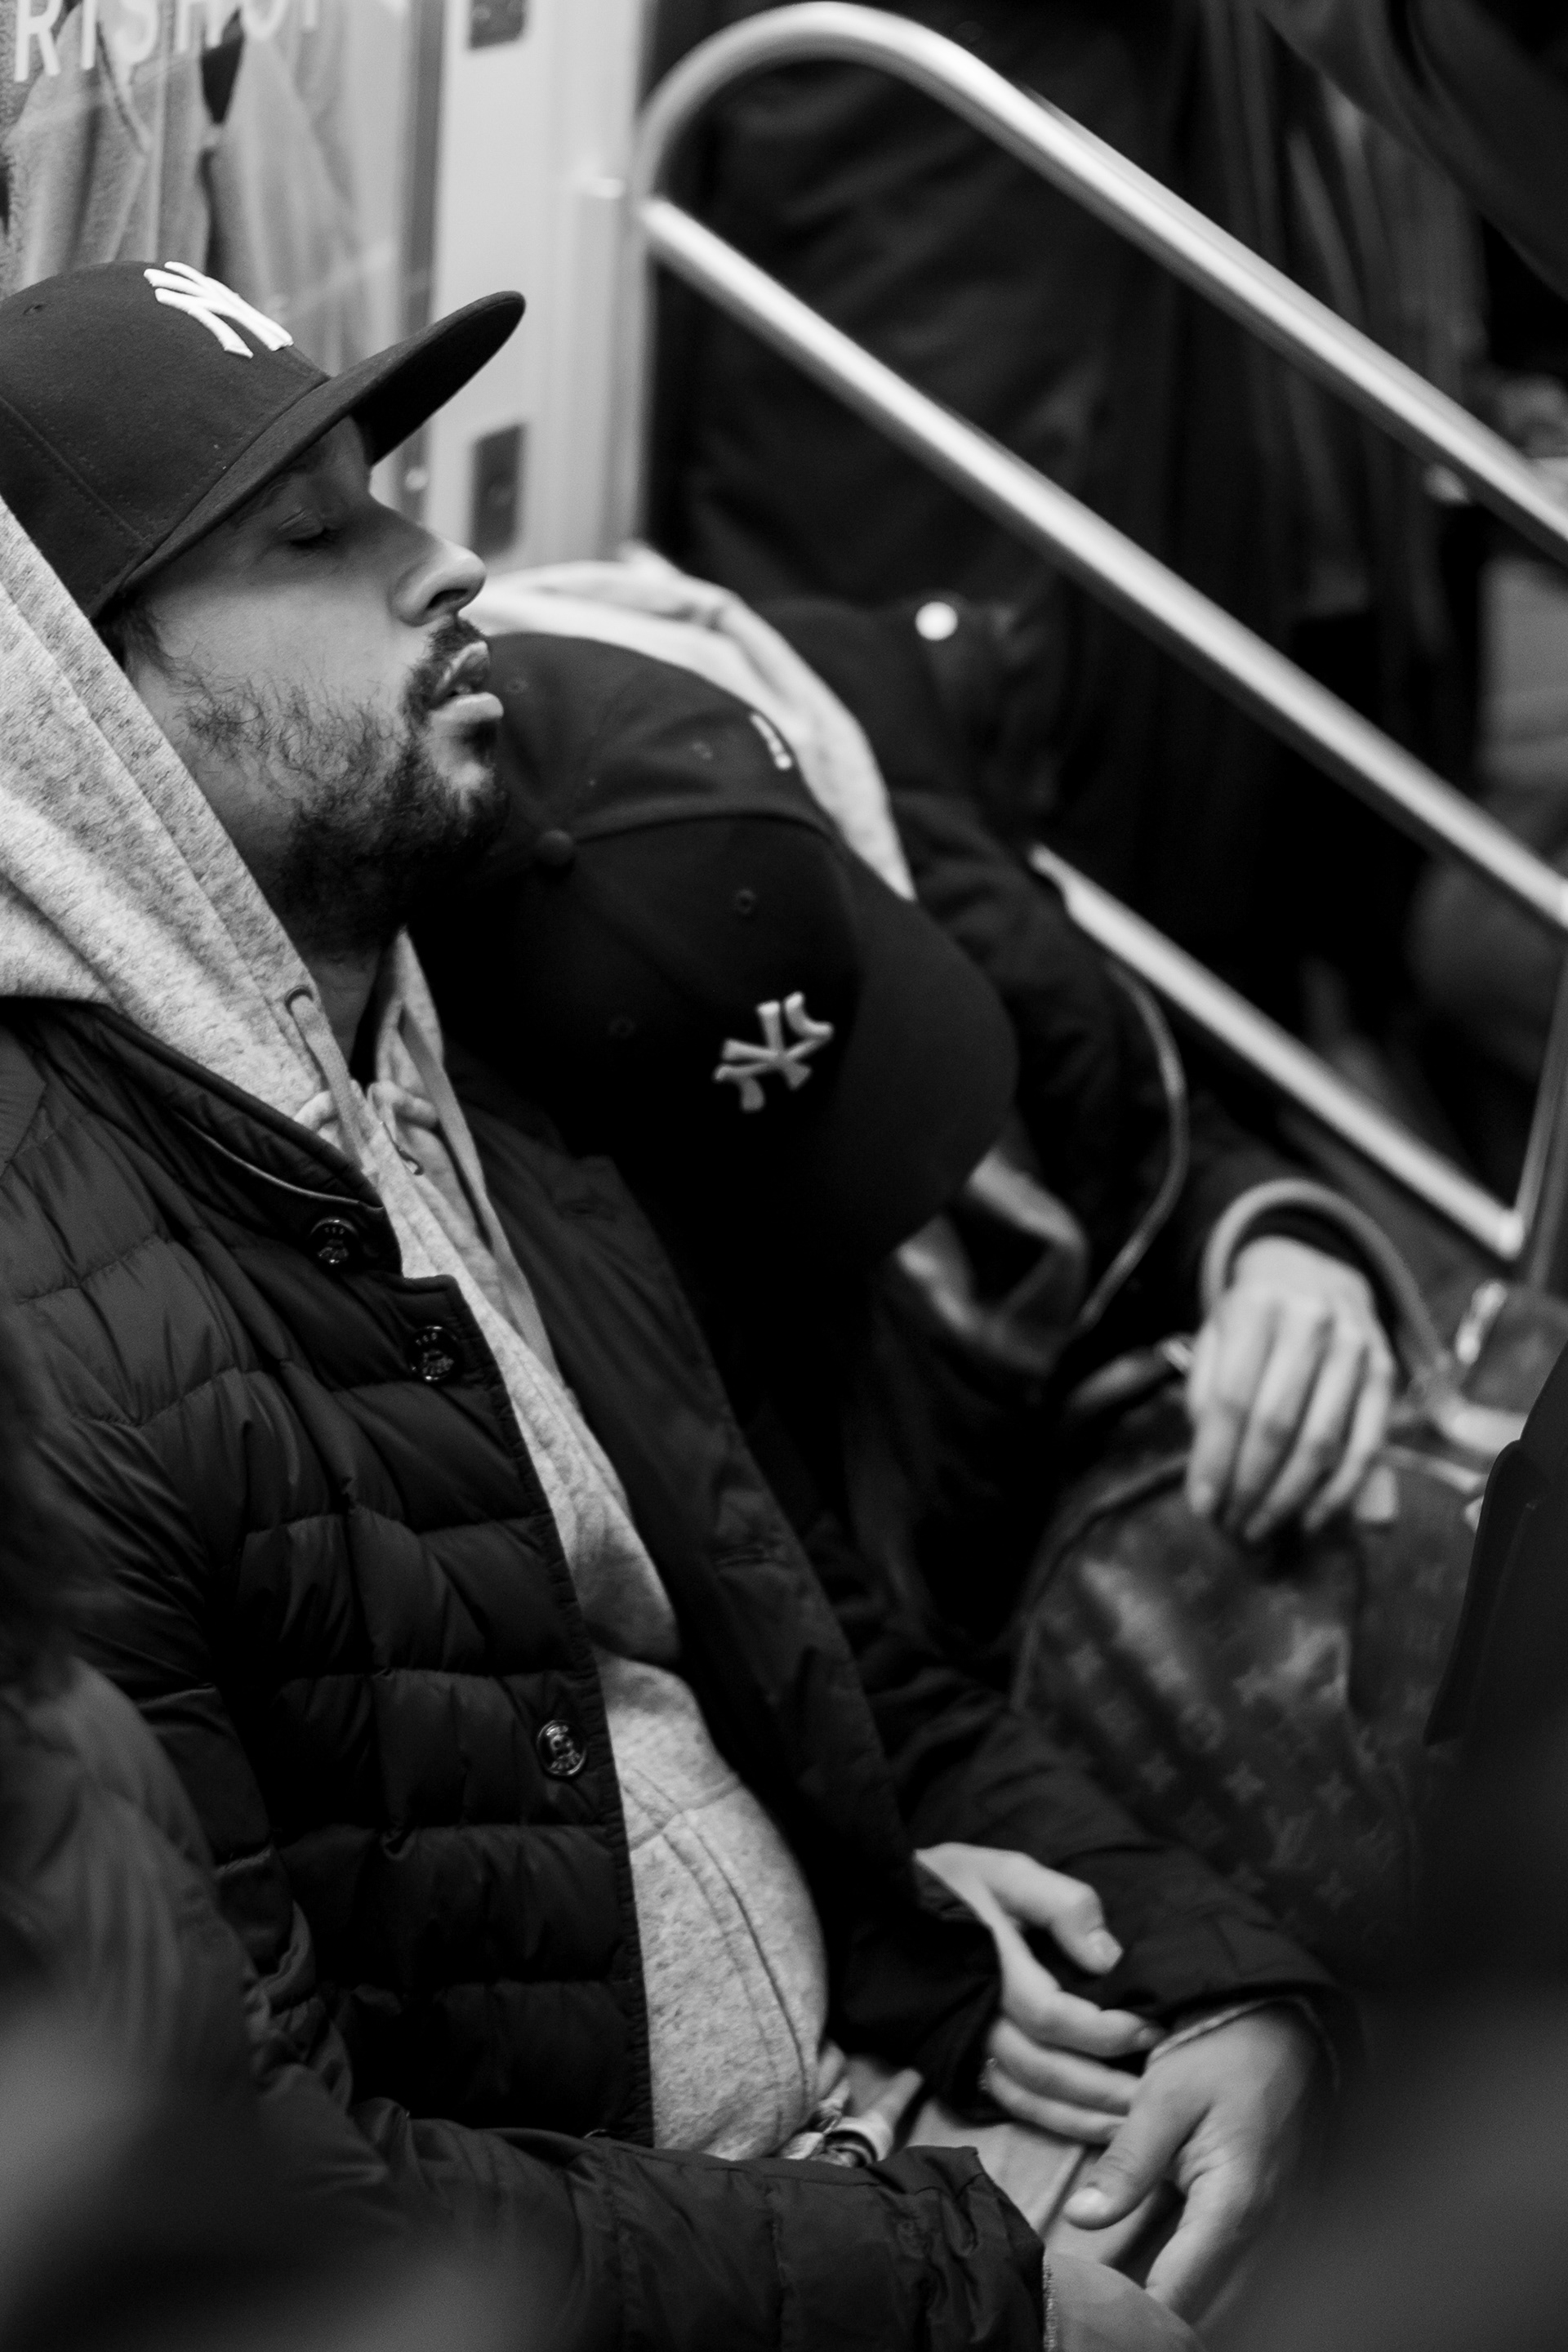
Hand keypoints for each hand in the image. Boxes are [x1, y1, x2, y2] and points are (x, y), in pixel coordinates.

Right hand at [917, 1843, 1159, 2141]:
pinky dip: (1050, 2119)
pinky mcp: (959, 2059)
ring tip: (1134, 2123)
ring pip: (1026, 2096)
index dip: (1105, 2029)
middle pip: (1044, 2069)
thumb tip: (1108, 1957)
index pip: (1052, 2016)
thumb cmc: (951, 1881)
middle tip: (1157, 2091)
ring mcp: (963, 2044)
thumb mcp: (1006, 1872)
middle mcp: (974, 2017)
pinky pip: (1007, 2101)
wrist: (878, 1904)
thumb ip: (1060, 1905)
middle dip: (1104, 2086)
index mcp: (989, 1967)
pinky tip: (1089, 2125)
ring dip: (1082, 2115)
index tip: (1150, 2027)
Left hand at [1063, 2008, 1322, 2321]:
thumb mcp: (1163, 2097)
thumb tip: (1081, 2217)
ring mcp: (1280, 2231)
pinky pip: (1247, 2278)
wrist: (1286, 2026)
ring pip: (1233, 2302)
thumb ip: (1126, 2163)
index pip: (1181, 2292)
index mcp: (1235, 2204)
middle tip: (1103, 2312)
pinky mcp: (1281, 2222)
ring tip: (1128, 2305)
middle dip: (1159, 2322)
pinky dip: (1209, 2291)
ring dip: (1186, 2309)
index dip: (1137, 2315)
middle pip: (1211, 2312)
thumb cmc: (1223, 2053)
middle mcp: (1268, 2231)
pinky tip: (1169, 2283)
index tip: (1094, 2316)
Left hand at [1186, 1237, 1392, 1542]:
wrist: (1311, 1274)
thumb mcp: (1215, 1337)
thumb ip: (1206, 1396)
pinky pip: (1367, 1447)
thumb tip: (1210, 1475)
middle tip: (1230, 1528)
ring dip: (1288, 1498)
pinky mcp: (1385, 1373)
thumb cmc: (1252, 1320)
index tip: (1202, 1506)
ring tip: (1260, 1530)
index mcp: (1257, 1307)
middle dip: (1249, 1487)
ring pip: (1322, 1441)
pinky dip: (1339, 1493)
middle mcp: (1312, 1322)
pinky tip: (1310, 1519)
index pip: (1231, 1400)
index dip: (1215, 1460)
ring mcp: (1356, 1347)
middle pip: (1276, 1425)